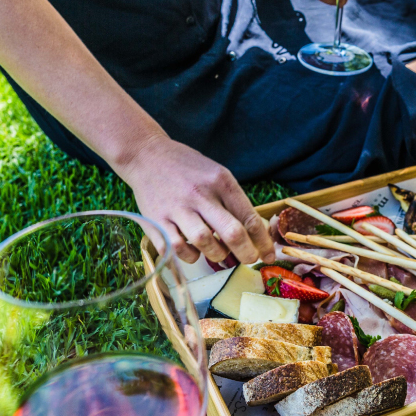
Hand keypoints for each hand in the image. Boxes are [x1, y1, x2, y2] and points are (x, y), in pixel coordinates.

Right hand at [117, 136, 275, 265]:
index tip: (269, 255)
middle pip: (232, 233)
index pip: (249, 217)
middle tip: (249, 260)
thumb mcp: (217, 175)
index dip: (263, 242)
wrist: (146, 155)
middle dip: (246, 253)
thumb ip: (233, 202)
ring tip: (219, 253)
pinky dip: (189, 256)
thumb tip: (253, 235)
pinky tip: (194, 251)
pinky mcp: (155, 220)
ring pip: (205, 242)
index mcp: (220, 181)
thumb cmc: (188, 168)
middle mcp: (200, 195)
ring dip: (217, 254)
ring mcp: (176, 208)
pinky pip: (177, 248)